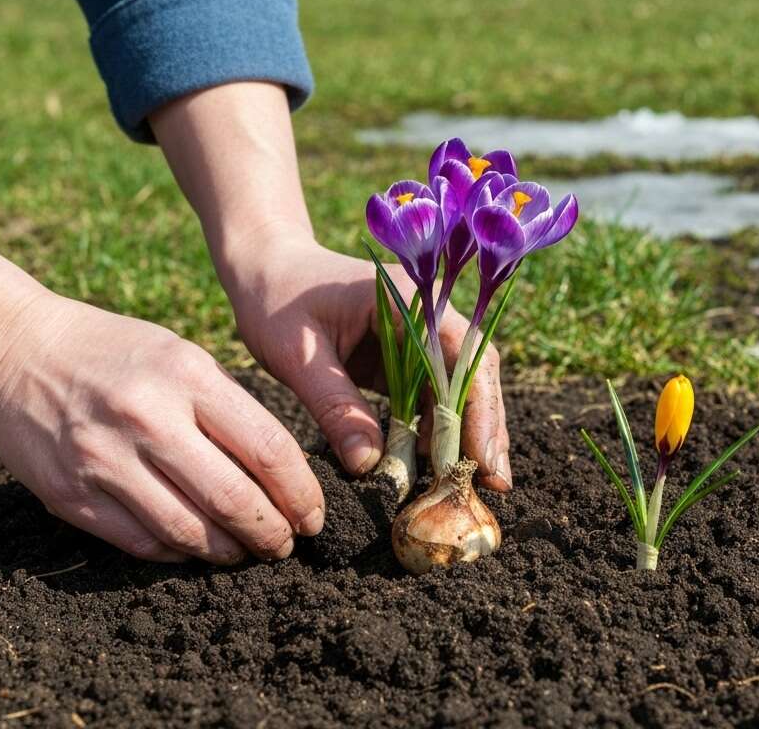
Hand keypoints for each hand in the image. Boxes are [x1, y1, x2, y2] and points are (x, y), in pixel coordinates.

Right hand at [0, 293, 323, 563]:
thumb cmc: (114, 353)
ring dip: (228, 552)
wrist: (13, 350)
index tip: (314, 514)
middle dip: (272, 532)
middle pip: (233, 498)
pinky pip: (141, 542)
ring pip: (189, 531)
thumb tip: (285, 471)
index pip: (267, 448)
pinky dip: (178, 552)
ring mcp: (104, 458)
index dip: (301, 492)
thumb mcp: (180, 355)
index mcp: (186, 376)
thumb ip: (228, 407)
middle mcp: (147, 417)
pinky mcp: (70, 494)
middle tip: (287, 544)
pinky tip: (196, 547)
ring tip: (246, 552)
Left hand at [222, 233, 512, 490]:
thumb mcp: (297, 355)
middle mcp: (429, 314)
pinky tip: (434, 472)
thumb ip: (335, 407)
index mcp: (410, 298)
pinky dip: (436, 436)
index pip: (464, 356)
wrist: (264, 271)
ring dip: (464, 439)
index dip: (480, 410)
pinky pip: (432, 401)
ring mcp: (420, 339)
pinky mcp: (406, 361)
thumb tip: (370, 466)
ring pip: (459, 393)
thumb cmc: (276, 300)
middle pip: (474, 376)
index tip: (484, 460)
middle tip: (493, 486)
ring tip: (465, 488)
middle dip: (484, 431)